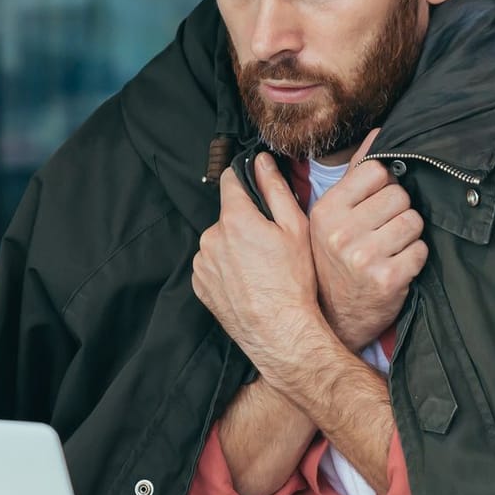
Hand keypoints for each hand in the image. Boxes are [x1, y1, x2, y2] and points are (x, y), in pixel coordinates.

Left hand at [193, 153, 326, 366]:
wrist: (281, 331)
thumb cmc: (293, 283)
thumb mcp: (295, 229)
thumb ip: (275, 189)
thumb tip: (262, 162)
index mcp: (235, 219)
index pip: (230, 181)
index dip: (244, 180)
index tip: (254, 188)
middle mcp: (211, 238)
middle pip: (227, 215)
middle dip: (244, 223)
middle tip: (269, 244)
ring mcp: (203, 263)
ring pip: (218, 241)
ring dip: (233, 246)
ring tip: (259, 268)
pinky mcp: (200, 284)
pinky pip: (211, 265)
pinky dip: (225, 268)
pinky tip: (247, 281)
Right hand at [309, 129, 428, 350]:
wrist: (335, 316)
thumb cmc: (336, 260)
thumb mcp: (333, 216)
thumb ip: (357, 173)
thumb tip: (379, 132)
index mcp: (326, 209)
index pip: (377, 171)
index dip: (384, 186)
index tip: (375, 205)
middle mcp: (341, 231)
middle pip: (399, 195)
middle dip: (398, 212)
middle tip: (382, 232)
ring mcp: (364, 256)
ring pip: (413, 221)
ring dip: (409, 235)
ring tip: (389, 249)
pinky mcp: (387, 278)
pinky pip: (420, 250)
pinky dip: (414, 259)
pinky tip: (396, 267)